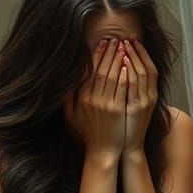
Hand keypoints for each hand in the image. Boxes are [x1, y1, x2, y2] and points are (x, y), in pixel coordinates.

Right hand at [63, 38, 127, 161]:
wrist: (102, 153)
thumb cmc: (87, 135)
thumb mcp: (71, 118)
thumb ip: (67, 100)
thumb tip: (64, 83)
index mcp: (81, 98)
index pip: (89, 71)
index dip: (96, 55)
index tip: (101, 43)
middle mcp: (92, 99)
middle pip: (102, 70)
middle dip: (109, 52)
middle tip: (115, 39)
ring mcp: (106, 104)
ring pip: (113, 76)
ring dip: (118, 59)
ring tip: (123, 46)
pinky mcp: (118, 109)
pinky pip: (122, 87)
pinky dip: (125, 74)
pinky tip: (128, 63)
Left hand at [121, 36, 157, 155]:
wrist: (127, 147)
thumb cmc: (126, 129)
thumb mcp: (132, 108)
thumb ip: (130, 92)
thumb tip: (123, 71)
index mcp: (150, 95)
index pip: (149, 68)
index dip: (142, 53)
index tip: (133, 41)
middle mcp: (150, 97)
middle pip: (147, 67)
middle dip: (137, 51)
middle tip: (128, 37)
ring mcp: (145, 102)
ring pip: (141, 73)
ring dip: (133, 57)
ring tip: (123, 44)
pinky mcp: (137, 108)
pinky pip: (133, 86)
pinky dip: (129, 72)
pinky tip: (123, 62)